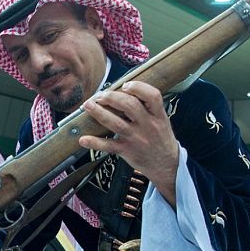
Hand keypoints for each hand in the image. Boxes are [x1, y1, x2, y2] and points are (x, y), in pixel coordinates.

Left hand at [80, 81, 178, 205]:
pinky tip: (83, 139)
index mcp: (158, 116)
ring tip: (88, 105)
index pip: (153, 96)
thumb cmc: (161, 139)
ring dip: (99, 113)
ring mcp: (136, 139)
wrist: (166, 165)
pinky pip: (109, 146)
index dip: (138, 87)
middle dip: (112, 97)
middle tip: (100, 95)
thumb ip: (148, 107)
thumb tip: (125, 91)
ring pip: (116, 123)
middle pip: (130, 106)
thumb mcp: (162, 121)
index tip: (125, 85)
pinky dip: (95, 143)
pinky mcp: (127, 151)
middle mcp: (148, 126)